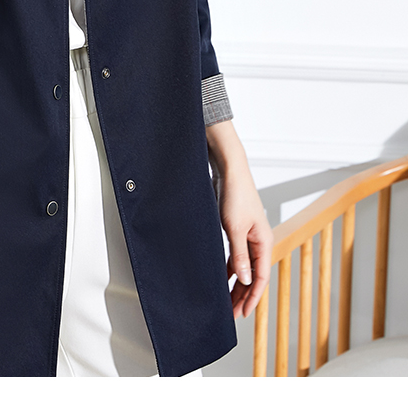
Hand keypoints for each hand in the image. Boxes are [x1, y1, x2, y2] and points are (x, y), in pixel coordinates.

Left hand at [206, 120, 272, 318]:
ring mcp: (248, 236)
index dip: (252, 297)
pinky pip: (236, 256)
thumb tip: (246, 280)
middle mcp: (259, 241)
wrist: (229, 170)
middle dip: (243, 296)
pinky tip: (221, 279)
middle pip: (253, 276)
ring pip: (244, 268)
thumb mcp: (235, 228)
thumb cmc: (234, 195)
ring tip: (227, 302)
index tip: (242, 314)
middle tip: (231, 314)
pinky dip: (230, 269)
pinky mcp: (237, 230)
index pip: (261, 278)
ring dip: (236, 284)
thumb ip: (240, 255)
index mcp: (264, 242)